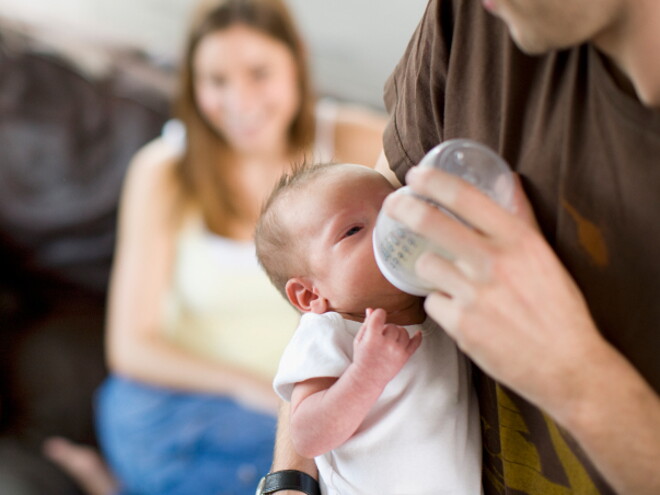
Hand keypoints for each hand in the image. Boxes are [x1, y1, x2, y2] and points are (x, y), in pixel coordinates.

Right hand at [352, 308, 422, 388]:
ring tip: (389, 340)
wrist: (368, 378)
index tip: (377, 318)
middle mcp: (386, 343)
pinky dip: (418, 337)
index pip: (380, 315)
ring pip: (403, 331)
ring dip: (397, 333)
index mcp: (372, 338)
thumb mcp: (359, 340)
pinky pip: (415, 343)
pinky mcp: (405, 357)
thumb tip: (371, 309)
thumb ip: (366, 324)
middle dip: (386, 328)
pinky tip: (418, 333)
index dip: (378, 315)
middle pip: (392, 325)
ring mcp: (397, 350)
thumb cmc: (362, 358)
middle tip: (380, 337)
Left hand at [383, 167, 603, 416]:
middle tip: (393, 205)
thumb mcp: (545, 256)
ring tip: (449, 279)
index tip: (416, 175)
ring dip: (431, 269)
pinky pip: (432, 302)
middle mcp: (494, 262)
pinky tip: (460, 311)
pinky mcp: (461, 326)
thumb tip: (509, 181)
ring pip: (426, 265)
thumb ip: (522, 218)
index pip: (465, 197)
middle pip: (430, 222)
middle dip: (403, 208)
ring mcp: (474, 295)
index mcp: (518, 240)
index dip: (433, 181)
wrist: (567, 366)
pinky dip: (441, 304)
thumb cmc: (559, 308)